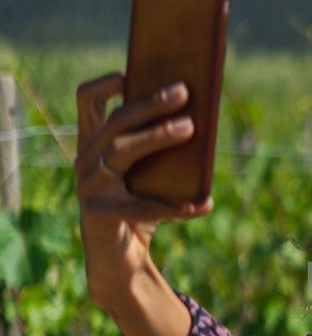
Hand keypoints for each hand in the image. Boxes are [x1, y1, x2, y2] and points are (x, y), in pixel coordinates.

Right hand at [75, 72, 212, 303]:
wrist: (123, 263)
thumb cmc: (141, 209)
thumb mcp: (151, 174)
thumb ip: (163, 149)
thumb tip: (201, 117)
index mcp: (94, 143)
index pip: (88, 100)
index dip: (107, 83)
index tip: (134, 72)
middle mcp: (85, 160)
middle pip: (115, 121)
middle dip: (151, 103)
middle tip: (184, 92)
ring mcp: (88, 187)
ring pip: (122, 150)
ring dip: (158, 136)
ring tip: (191, 128)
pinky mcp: (98, 214)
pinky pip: (141, 205)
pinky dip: (175, 206)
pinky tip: (203, 204)